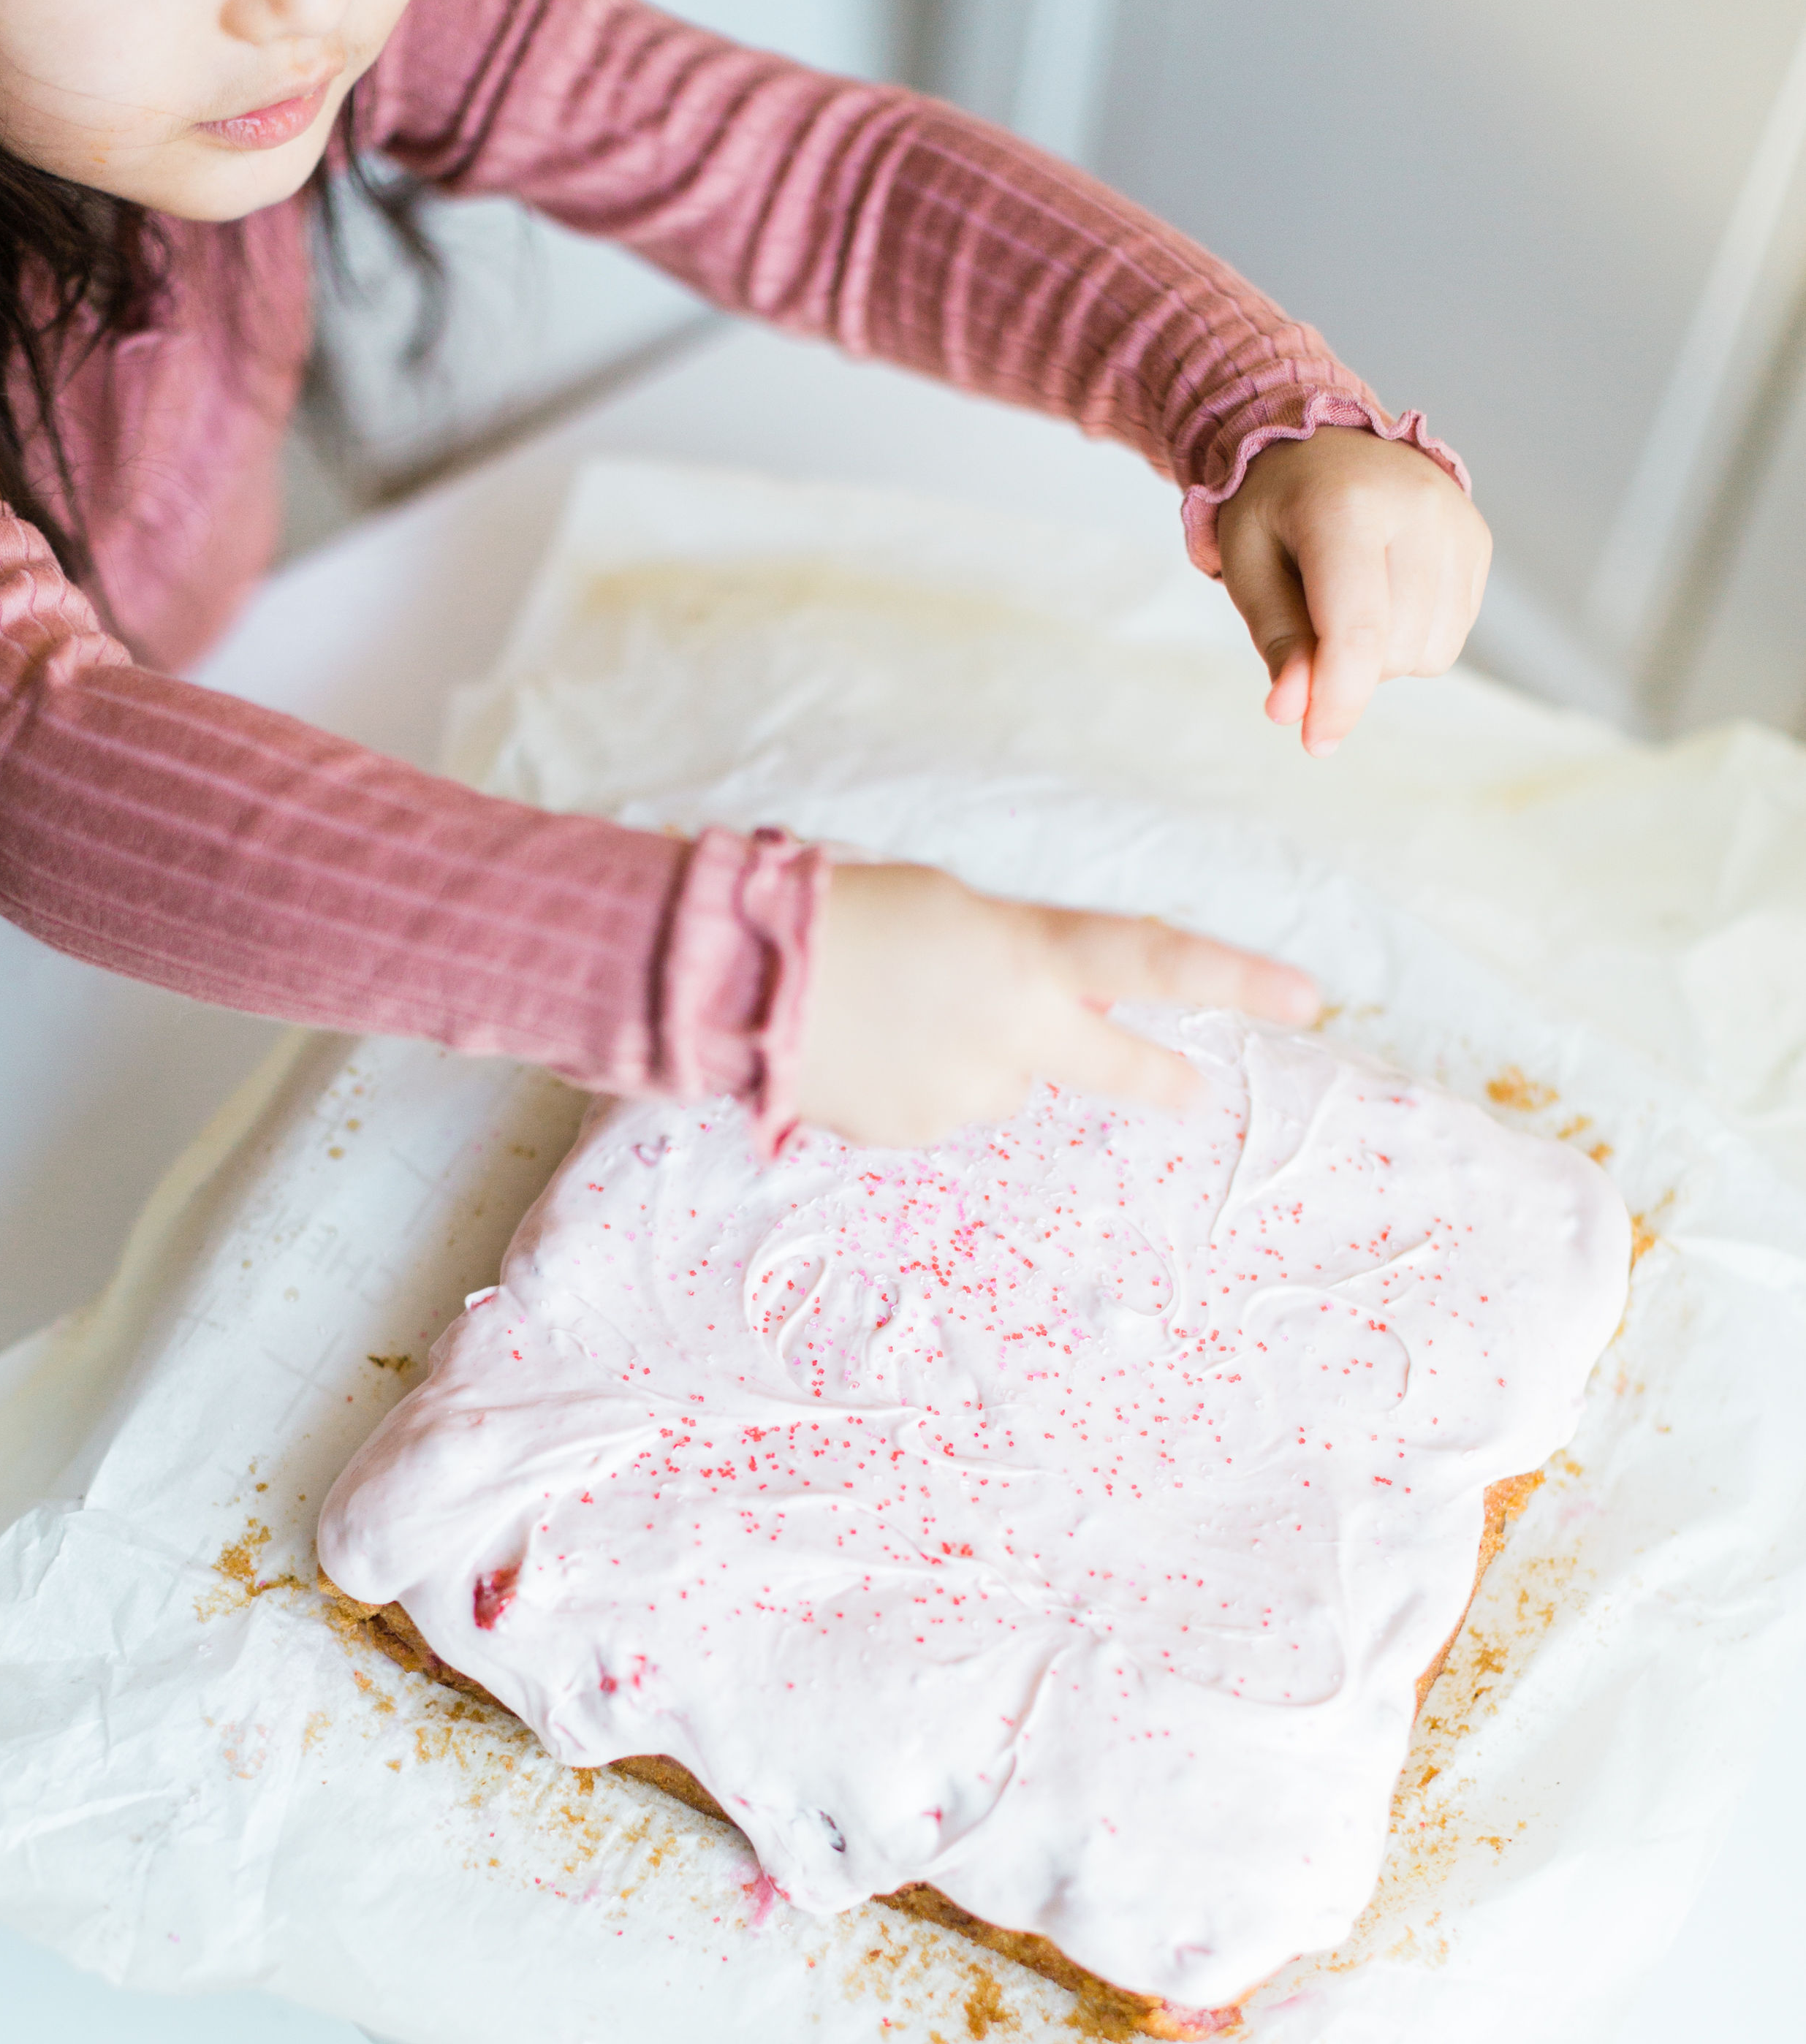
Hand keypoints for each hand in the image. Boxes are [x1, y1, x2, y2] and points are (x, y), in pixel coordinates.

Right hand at [795, 862, 1319, 1147]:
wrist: (736, 979)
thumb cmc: (843, 913)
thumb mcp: (951, 907)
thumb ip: (1021, 954)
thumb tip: (1060, 1001)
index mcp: (1026, 956)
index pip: (1155, 959)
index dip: (1237, 976)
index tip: (1307, 997)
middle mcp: (1013, 1036)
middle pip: (1112, 1063)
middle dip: (1154, 1076)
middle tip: (1190, 1090)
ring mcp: (965, 1097)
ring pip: (1003, 1081)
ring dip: (975, 1054)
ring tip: (893, 1013)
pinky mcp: (914, 1135)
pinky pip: (938, 1106)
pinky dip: (916, 1079)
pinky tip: (862, 1047)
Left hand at [1215, 428, 1491, 756]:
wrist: (1324, 443)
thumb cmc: (1275, 509)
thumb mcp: (1249, 567)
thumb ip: (1278, 641)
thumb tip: (1293, 712)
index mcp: (1345, 506)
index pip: (1357, 631)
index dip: (1338, 700)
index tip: (1316, 742)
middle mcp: (1416, 506)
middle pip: (1394, 650)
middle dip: (1347, 668)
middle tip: (1312, 620)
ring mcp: (1457, 521)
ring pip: (1429, 652)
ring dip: (1382, 656)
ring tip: (1349, 601)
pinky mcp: (1477, 540)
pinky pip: (1450, 636)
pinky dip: (1412, 639)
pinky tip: (1383, 595)